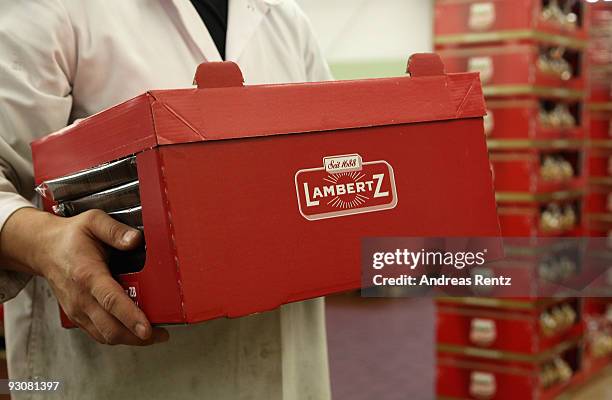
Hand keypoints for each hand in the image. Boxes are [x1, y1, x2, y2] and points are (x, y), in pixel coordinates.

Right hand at [0, 208, 167, 345]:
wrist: (44, 249)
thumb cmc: (71, 236)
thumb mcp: (93, 222)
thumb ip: (116, 230)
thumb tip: (136, 240)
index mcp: (87, 274)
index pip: (110, 300)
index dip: (130, 317)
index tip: (147, 329)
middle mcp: (81, 297)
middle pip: (110, 328)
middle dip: (137, 336)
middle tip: (161, 335)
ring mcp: (78, 310)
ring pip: (105, 336)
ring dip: (130, 340)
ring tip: (153, 335)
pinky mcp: (78, 316)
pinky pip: (100, 333)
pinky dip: (119, 336)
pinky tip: (135, 330)